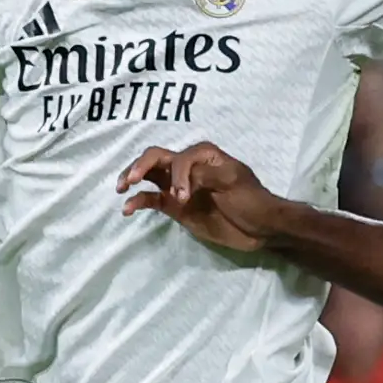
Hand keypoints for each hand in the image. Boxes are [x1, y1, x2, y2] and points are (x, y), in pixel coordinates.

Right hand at [117, 142, 282, 251]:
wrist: (260, 227)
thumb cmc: (250, 199)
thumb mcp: (232, 182)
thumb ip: (205, 175)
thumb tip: (179, 179)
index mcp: (202, 155)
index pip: (177, 158)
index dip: (176, 176)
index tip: (184, 197)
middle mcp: (186, 167)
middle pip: (155, 159)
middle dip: (139, 166)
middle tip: (129, 181)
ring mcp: (179, 187)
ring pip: (148, 177)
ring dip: (132, 179)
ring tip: (122, 190)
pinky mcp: (176, 207)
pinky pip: (152, 200)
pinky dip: (138, 202)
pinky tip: (128, 209)